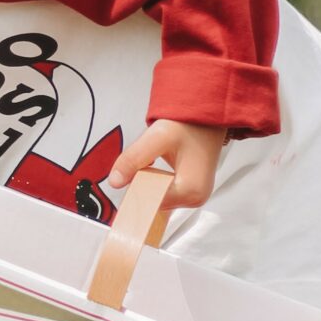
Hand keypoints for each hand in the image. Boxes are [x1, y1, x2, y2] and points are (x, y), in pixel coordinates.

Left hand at [110, 118, 225, 213]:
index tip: (128, 175)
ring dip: (148, 182)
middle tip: (144, 162)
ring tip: (152, 161)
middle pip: (154, 202)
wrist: (205, 118)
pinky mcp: (192, 191)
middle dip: (141, 184)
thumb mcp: (157, 138)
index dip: (135, 190)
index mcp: (190, 190)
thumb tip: (115, 181)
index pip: (151, 203)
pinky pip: (165, 193)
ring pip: (158, 198)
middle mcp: (195, 199)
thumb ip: (134, 159)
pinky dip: (155, 182)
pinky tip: (156, 167)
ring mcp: (195, 197)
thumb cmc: (189, 125)